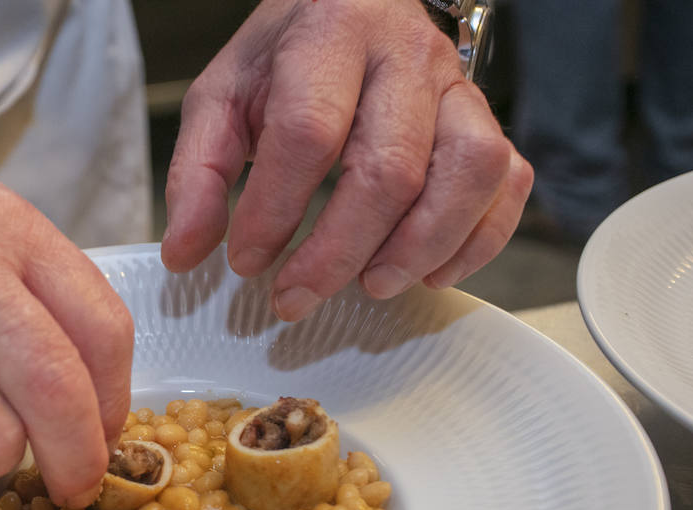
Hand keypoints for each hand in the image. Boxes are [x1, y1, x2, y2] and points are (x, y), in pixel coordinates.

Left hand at [162, 0, 532, 318]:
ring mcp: (457, 86)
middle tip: (295, 296)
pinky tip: (430, 272)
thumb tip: (186, 253)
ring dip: (420, 247)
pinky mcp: (487, 117)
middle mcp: (405, 54)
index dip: (276, 209)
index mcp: (328, 34)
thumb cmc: (285, 58)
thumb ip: (198, 174)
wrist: (350, 1)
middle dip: (339, 251)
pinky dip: (478, 239)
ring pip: (467, 173)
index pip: (308, 133)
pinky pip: (507, 181)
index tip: (246, 261)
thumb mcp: (221, 99)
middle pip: (389, 168)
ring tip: (371, 286)